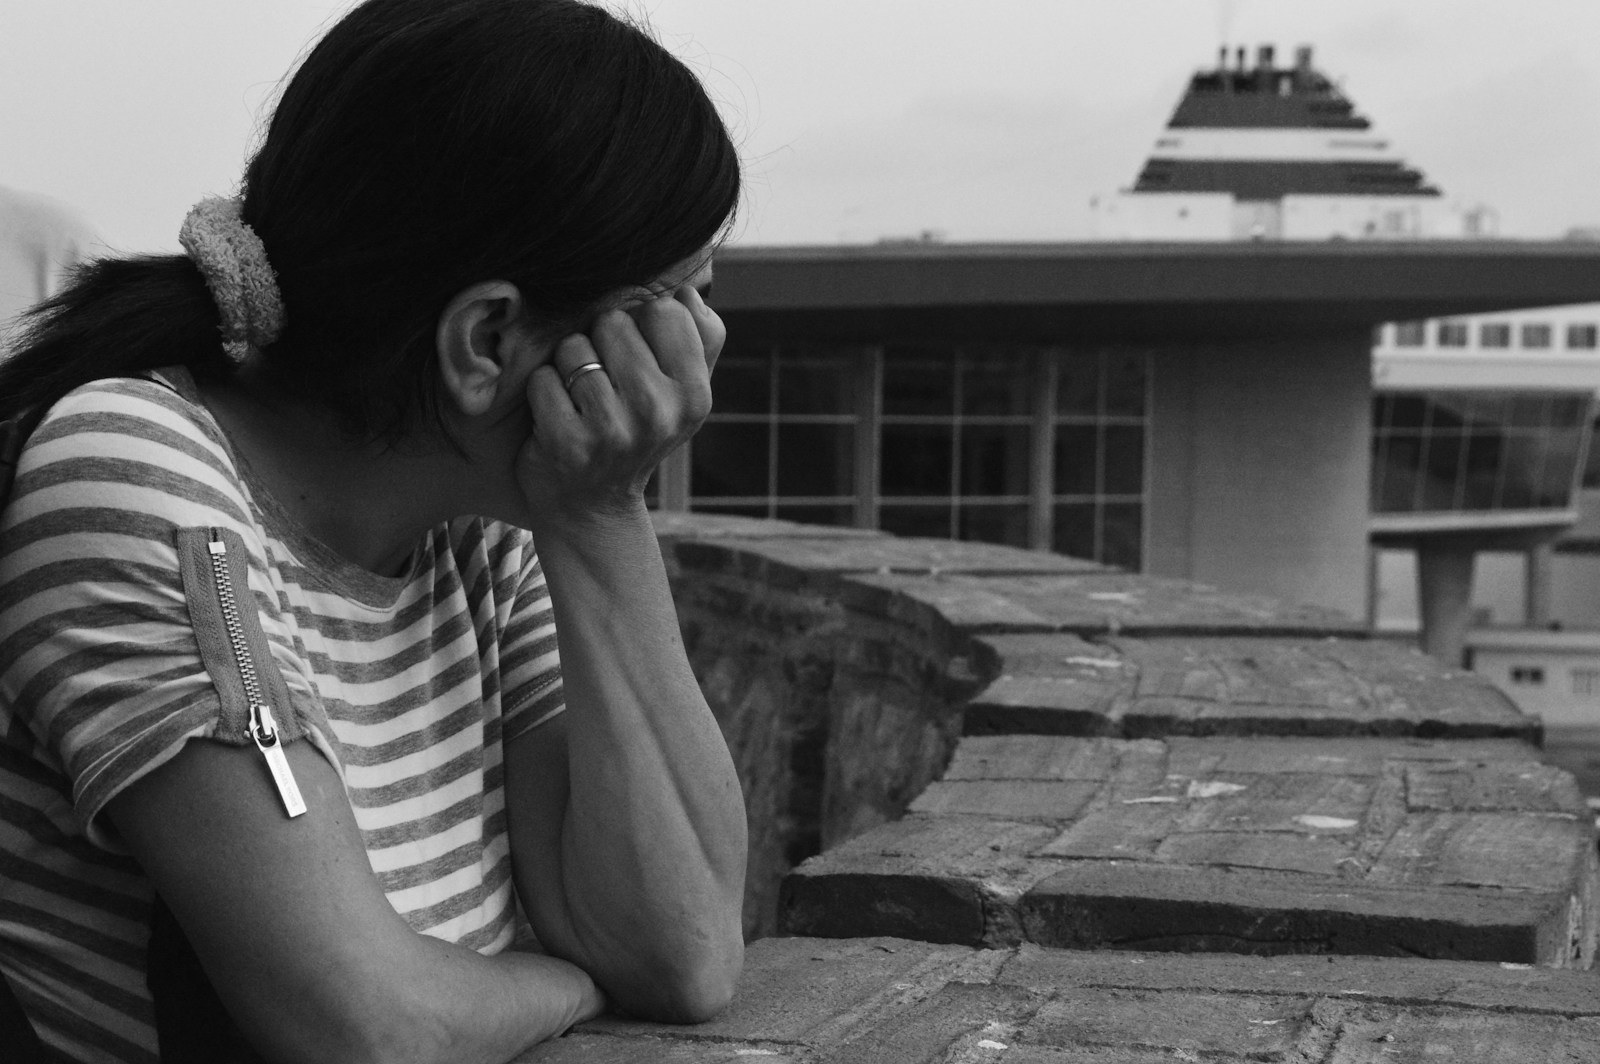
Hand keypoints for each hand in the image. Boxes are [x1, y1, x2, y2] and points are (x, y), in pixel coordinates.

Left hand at [517, 286, 722, 520]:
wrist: (594, 508)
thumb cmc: (638, 431)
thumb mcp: (683, 392)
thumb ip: (701, 336)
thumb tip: (688, 292)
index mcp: (694, 395)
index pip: (664, 310)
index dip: (642, 324)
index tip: (637, 358)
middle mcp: (658, 412)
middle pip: (613, 322)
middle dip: (601, 343)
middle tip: (605, 384)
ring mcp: (612, 431)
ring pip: (574, 348)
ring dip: (568, 367)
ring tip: (580, 401)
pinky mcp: (565, 444)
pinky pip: (543, 379)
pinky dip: (542, 392)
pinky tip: (556, 417)